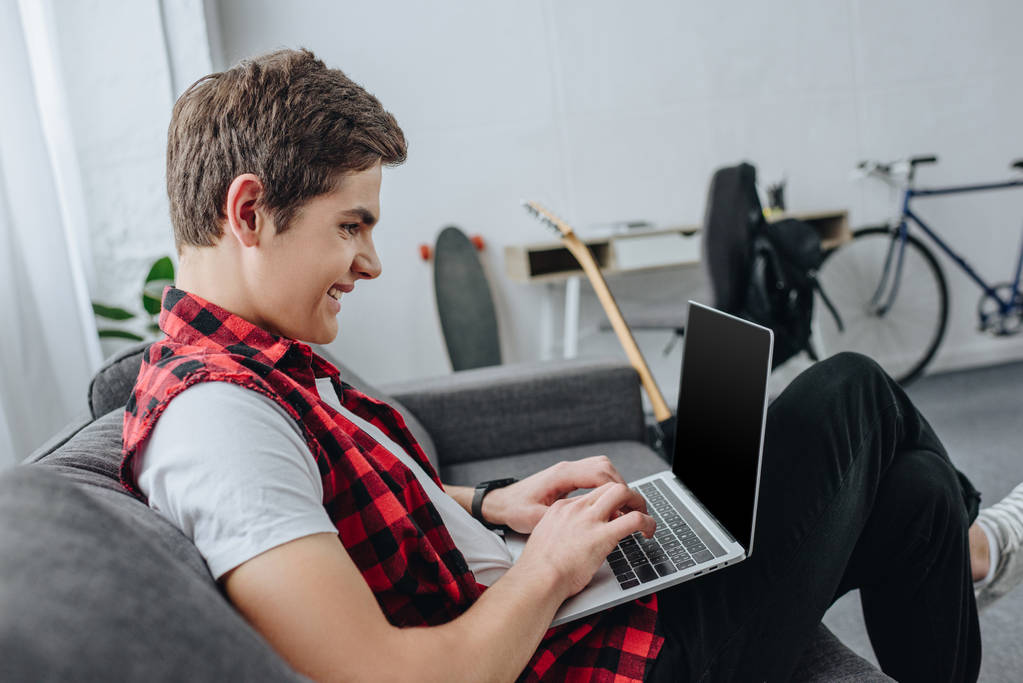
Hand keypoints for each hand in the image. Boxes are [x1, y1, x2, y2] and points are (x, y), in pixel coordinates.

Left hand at [482, 456, 644, 532]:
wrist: (501, 503)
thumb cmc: (514, 510)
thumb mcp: (534, 518)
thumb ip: (560, 518)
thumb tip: (586, 523)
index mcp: (561, 476)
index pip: (599, 474)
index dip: (618, 489)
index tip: (628, 507)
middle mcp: (566, 469)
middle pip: (605, 467)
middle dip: (622, 486)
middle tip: (632, 506)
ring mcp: (568, 472)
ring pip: (602, 468)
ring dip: (615, 486)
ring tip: (623, 507)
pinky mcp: (568, 479)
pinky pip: (594, 475)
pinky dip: (605, 487)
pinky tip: (609, 505)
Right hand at [516, 482, 655, 599]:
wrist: (538, 579)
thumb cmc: (538, 569)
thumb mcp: (544, 539)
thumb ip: (560, 533)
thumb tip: (571, 540)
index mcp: (562, 509)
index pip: (591, 495)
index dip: (607, 503)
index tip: (614, 516)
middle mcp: (577, 509)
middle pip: (608, 486)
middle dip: (626, 496)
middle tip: (633, 511)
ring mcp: (590, 520)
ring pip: (623, 492)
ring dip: (638, 502)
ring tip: (644, 518)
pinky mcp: (603, 535)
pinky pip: (634, 519)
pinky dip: (648, 522)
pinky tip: (649, 532)